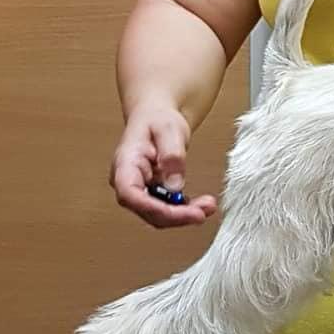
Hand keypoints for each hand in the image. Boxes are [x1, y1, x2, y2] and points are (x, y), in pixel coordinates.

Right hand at [109, 103, 217, 227]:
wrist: (157, 117)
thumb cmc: (157, 120)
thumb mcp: (169, 130)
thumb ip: (172, 156)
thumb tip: (175, 185)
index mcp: (125, 164)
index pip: (130, 195)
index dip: (153, 208)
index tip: (179, 212)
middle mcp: (128, 181)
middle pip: (146, 210)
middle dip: (176, 216)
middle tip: (203, 212)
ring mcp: (140, 189)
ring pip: (158, 214)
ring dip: (183, 216)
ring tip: (208, 206)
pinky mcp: (153, 193)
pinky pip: (167, 209)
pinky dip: (185, 211)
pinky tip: (201, 205)